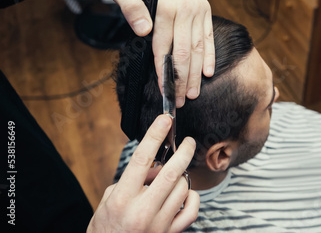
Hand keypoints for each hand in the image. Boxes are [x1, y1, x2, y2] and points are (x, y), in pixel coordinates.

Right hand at [87, 115, 199, 231]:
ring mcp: (158, 224)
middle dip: (184, 152)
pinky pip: (191, 210)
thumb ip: (131, 181)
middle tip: (188, 142)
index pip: (142, 158)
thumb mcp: (107, 201)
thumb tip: (155, 167)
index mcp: (121, 199)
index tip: (164, 120)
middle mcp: (141, 211)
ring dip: (182, 177)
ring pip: (182, 188)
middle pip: (171, 172)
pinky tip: (185, 194)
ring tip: (173, 177)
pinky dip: (192, 197)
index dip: (155, 135)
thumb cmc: (106, 228)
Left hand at [109, 0, 214, 106]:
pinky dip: (210, 57)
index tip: (164, 92)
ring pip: (199, 49)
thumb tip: (144, 31)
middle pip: (185, 53)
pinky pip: (209, 37)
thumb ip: (130, 8)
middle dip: (181, 80)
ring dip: (196, 74)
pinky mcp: (205, 10)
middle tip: (179, 101)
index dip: (164, 73)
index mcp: (166, 7)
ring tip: (192, 94)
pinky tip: (209, 73)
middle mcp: (186, 10)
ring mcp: (198, 10)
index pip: (164, 48)